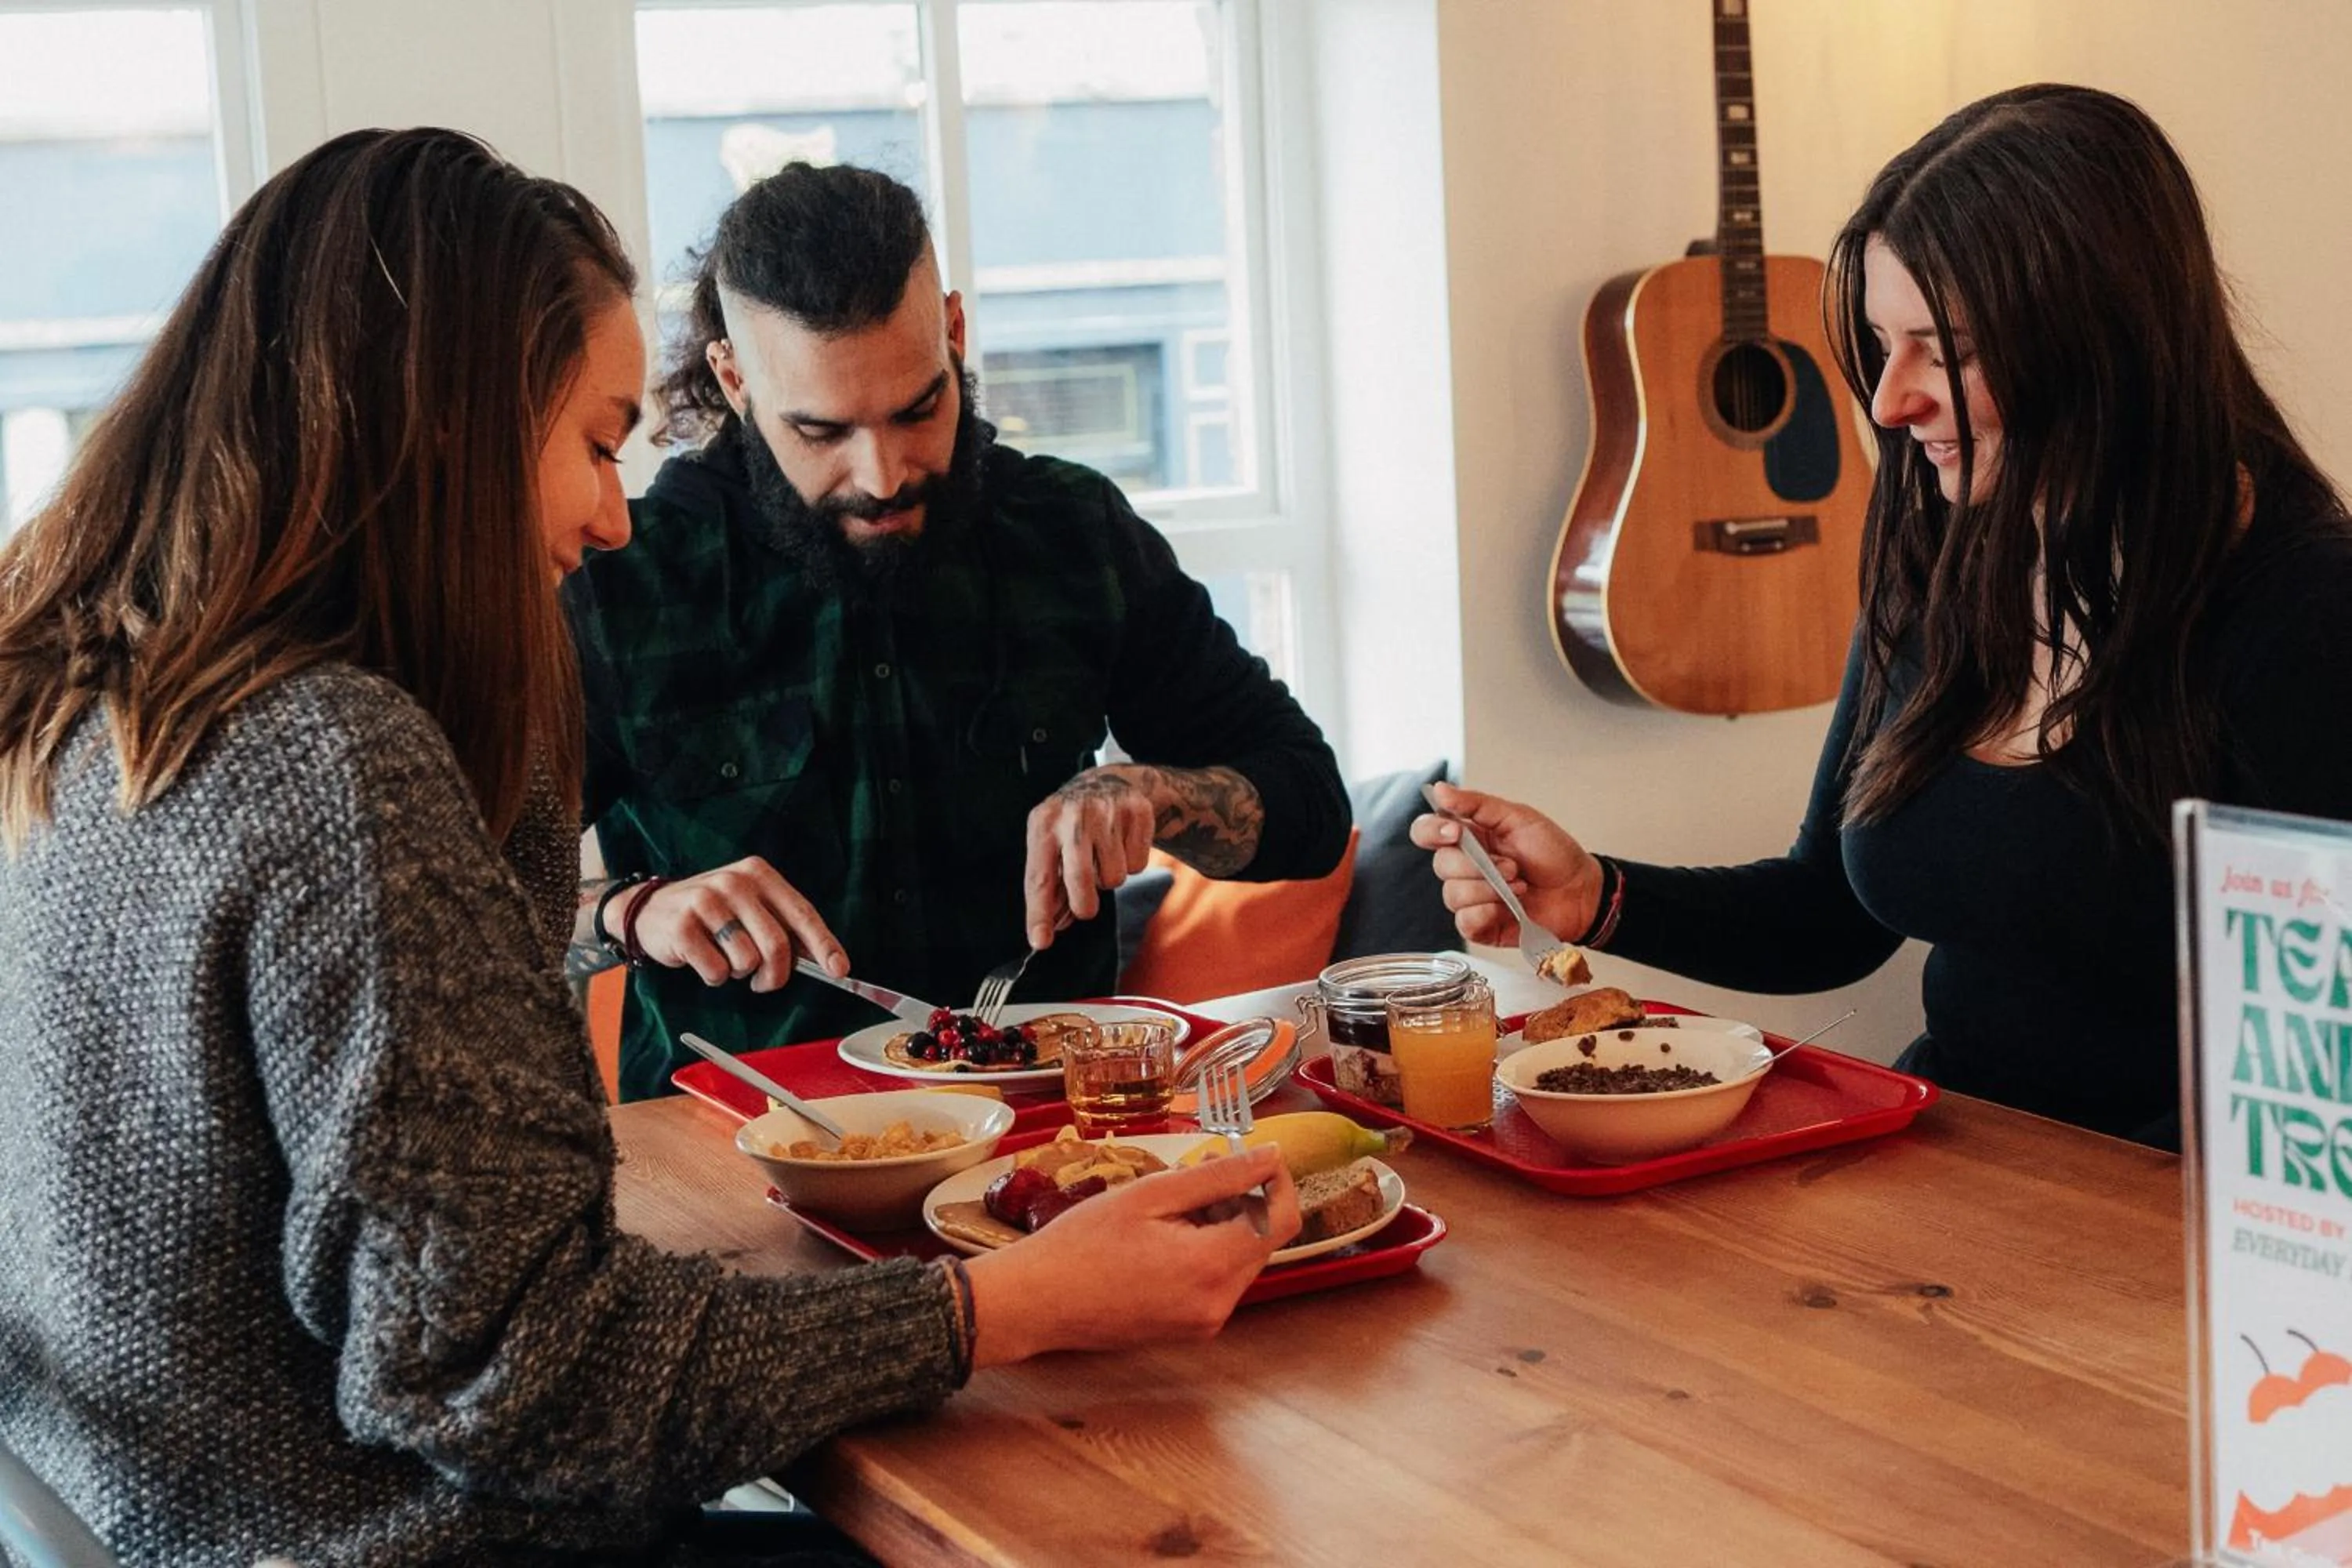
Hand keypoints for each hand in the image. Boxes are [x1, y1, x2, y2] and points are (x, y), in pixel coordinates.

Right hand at [618, 857, 847, 990]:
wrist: (650, 910)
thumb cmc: (713, 915)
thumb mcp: (750, 908)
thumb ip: (784, 927)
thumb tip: (826, 961)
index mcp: (758, 874)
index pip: (801, 913)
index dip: (824, 945)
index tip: (839, 970)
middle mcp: (734, 882)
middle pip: (776, 944)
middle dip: (776, 974)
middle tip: (764, 983)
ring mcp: (706, 902)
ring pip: (746, 961)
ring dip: (740, 973)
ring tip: (724, 959)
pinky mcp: (682, 926)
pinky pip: (716, 971)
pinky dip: (714, 976)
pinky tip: (702, 959)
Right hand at [961, 1147, 1298, 1367]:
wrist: (1036, 1302)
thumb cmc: (1081, 1243)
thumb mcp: (1151, 1195)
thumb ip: (1219, 1175)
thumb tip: (1270, 1157)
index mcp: (1212, 1268)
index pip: (1282, 1220)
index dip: (1277, 1181)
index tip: (1255, 1156)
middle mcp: (1218, 1305)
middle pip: (1263, 1239)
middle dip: (1242, 1199)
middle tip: (1198, 1169)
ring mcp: (1205, 1322)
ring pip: (1241, 1258)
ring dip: (1222, 1222)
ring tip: (1173, 1203)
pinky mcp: (1189, 1328)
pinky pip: (1218, 1280)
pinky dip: (1206, 1249)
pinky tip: (1166, 1234)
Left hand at [1022, 766, 1154, 947]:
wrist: (1110, 782)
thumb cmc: (1073, 824)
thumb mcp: (1052, 844)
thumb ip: (1050, 885)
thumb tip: (1049, 929)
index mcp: (1044, 823)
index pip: (1039, 877)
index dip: (1039, 913)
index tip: (1040, 941)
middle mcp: (1073, 815)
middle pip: (1080, 881)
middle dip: (1085, 904)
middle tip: (1086, 906)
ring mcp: (1107, 811)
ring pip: (1114, 877)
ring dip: (1110, 878)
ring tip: (1104, 857)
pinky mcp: (1137, 812)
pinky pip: (1138, 865)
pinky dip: (1132, 864)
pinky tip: (1122, 844)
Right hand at [1406, 781, 1603, 948]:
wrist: (1581, 890)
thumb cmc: (1554, 853)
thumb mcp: (1518, 818)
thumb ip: (1477, 804)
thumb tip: (1440, 790)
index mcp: (1469, 837)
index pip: (1426, 832)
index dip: (1432, 832)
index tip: (1456, 833)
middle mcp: (1464, 867)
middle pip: (1441, 866)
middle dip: (1479, 867)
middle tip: (1512, 866)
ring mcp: (1471, 897)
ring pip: (1453, 895)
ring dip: (1490, 891)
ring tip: (1518, 887)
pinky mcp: (1480, 925)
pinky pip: (1465, 922)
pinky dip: (1487, 914)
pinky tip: (1507, 909)